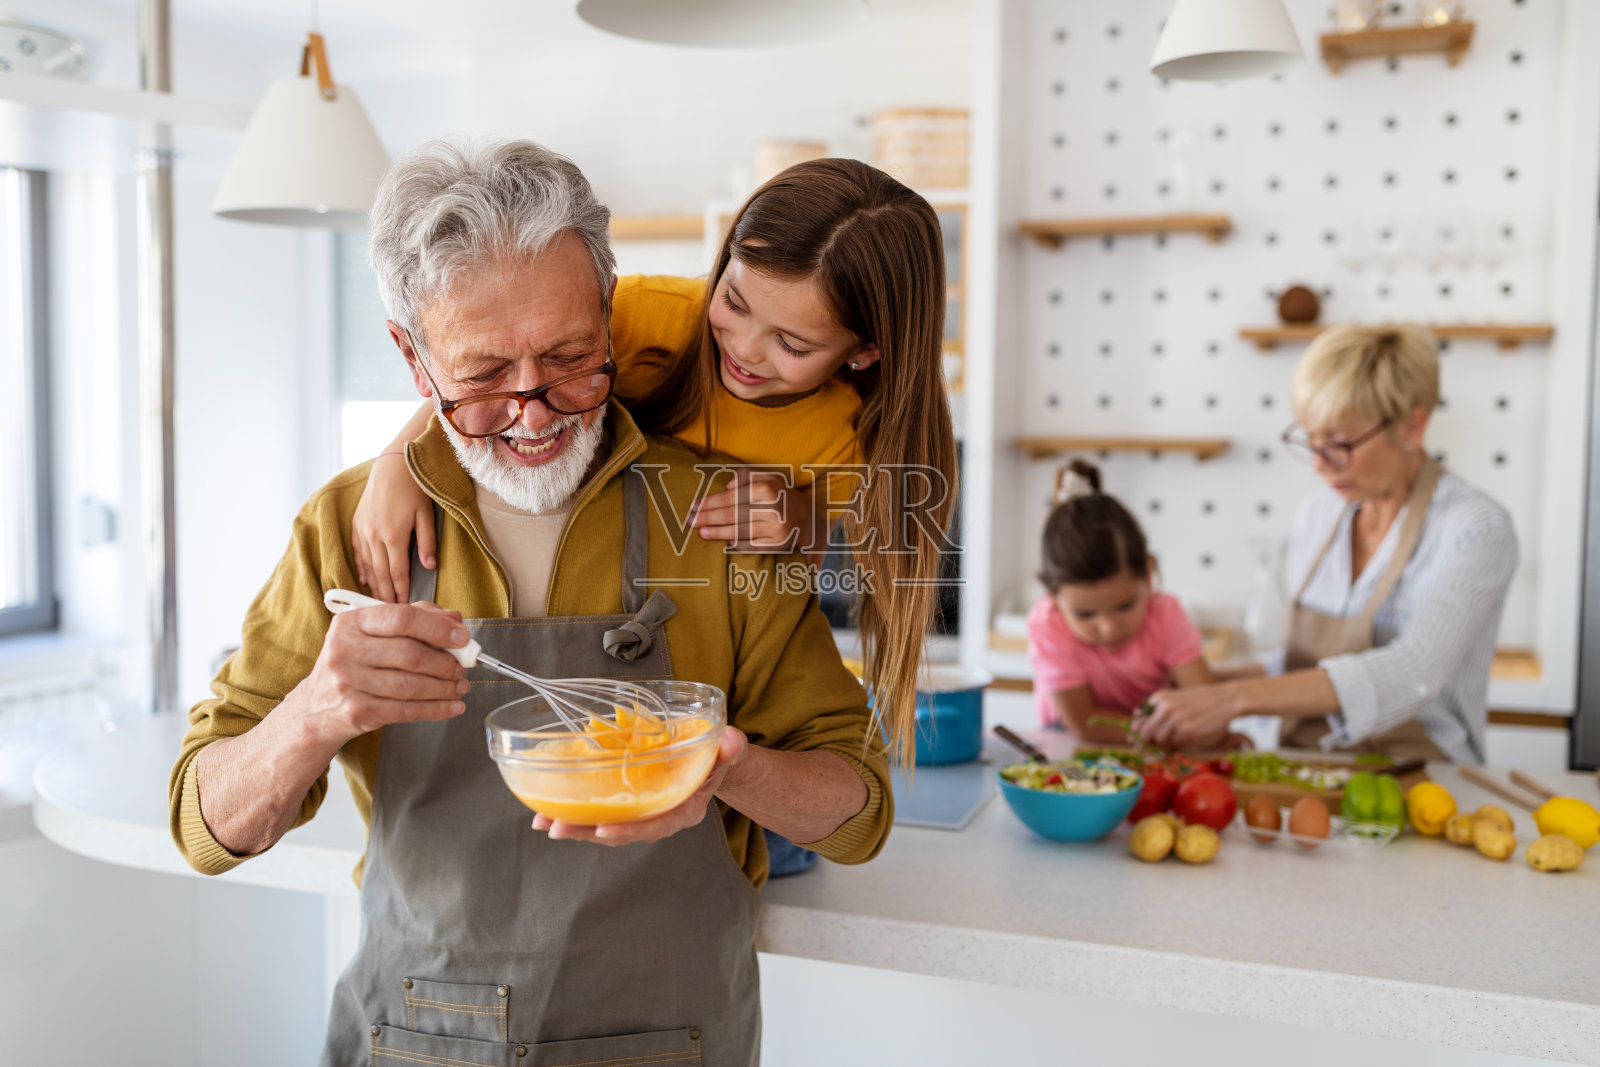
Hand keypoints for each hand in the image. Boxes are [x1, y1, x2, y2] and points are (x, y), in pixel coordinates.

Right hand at [295, 601, 469, 749]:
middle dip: (445, 662)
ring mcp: (348, 682)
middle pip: (410, 654)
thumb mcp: (372, 633)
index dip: (437, 628)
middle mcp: (345, 650)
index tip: (462, 637)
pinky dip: (436, 709)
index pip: (401, 618)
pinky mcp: (357, 711)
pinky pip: (406, 710)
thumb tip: (454, 620)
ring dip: (445, 688)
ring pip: (411, 685)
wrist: (316, 708)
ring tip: (460, 686)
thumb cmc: (353, 663)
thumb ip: (414, 618)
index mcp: (351, 622)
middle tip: (462, 667)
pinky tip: (452, 706)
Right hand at [352, 453, 435, 602]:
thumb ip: (427, 543)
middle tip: (391, 612)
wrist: (392, 464)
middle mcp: (374, 536)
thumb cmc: (414, 488)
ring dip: (374, 585)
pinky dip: (361, 568)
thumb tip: (428, 567)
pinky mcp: (357, 524)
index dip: (401, 592)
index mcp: (394, 536)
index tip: (404, 607)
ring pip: (368, 566)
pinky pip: (358, 552)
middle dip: (386, 595)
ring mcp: (363, 531)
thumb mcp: (426, 515)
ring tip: (379, 602)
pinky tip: (365, 580)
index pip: (398, 573)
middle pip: (381, 574)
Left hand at [532, 727, 749, 844]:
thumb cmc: (719, 759)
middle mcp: (659, 816)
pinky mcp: (626, 801)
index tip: (605, 829)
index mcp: (684, 809)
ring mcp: (641, 810)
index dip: (631, 829)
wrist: (713, 763)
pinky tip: (547, 807)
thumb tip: (732, 740)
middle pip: (622, 830)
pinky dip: (575, 809)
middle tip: (556, 828)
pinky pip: (600, 809)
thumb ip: (731, 750)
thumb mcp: (729, 753)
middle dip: (588, 832)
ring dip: (574, 824)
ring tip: (542, 820)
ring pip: (606, 823)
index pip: (657, 825)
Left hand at [690, 470, 819, 552]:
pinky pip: (751, 546)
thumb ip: (747, 476)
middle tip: (690, 521)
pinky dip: (736, 544)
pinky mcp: (777, 545)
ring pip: (739, 531)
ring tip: (701, 532)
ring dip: (717, 533)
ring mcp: (775, 529)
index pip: (731, 497)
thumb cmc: (781, 495)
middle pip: (732, 515)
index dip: (710, 502)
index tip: (694, 506)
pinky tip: (724, 542)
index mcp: (767, 489)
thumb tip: (727, 485)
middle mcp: (772, 509)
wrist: (807, 518)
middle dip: (708, 518)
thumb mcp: (768, 477)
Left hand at [1131, 686, 1236, 748]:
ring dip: (1165, 744)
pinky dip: (1178, 744)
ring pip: (1158, 740)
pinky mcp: (1188, 731)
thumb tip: (1138, 721)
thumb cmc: (1201, 701)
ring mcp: (1176, 720)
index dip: (1137, 734)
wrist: (1227, 699)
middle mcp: (1164, 708)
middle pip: (1144, 733)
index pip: (1138, 721)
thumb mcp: (1175, 698)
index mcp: (1159, 698)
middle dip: (1148, 742)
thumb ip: (1157, 709)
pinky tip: (1188, 738)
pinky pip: (1174, 744)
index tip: (1139, 742)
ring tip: (1176, 739)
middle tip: (1155, 747)